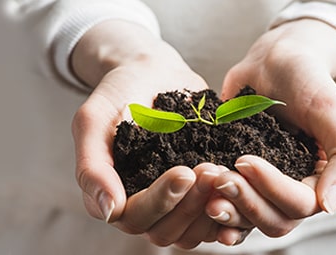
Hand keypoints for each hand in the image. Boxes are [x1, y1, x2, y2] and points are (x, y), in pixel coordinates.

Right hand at [70, 20, 245, 247]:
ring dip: (212, 208)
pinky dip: (231, 211)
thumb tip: (108, 212)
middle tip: (210, 169)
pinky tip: (243, 186)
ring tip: (226, 172)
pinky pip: (216, 220)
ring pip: (193, 232)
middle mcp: (144, 207)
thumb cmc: (119, 94)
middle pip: (167, 232)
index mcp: (115, 196)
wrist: (152, 73)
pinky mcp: (200, 196)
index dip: (161, 201)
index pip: (135, 218)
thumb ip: (92, 166)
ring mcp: (174, 205)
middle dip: (191, 204)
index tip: (184, 171)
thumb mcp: (94, 121)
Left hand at [210, 19, 335, 235]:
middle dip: (246, 203)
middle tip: (219, 177)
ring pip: (249, 220)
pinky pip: (230, 206)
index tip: (244, 160)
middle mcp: (292, 190)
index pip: (300, 205)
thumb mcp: (333, 114)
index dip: (271, 189)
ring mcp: (263, 187)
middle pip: (274, 221)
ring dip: (228, 210)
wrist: (274, 61)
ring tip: (205, 184)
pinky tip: (199, 200)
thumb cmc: (308, 82)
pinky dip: (215, 209)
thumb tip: (329, 207)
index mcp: (320, 180)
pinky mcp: (239, 179)